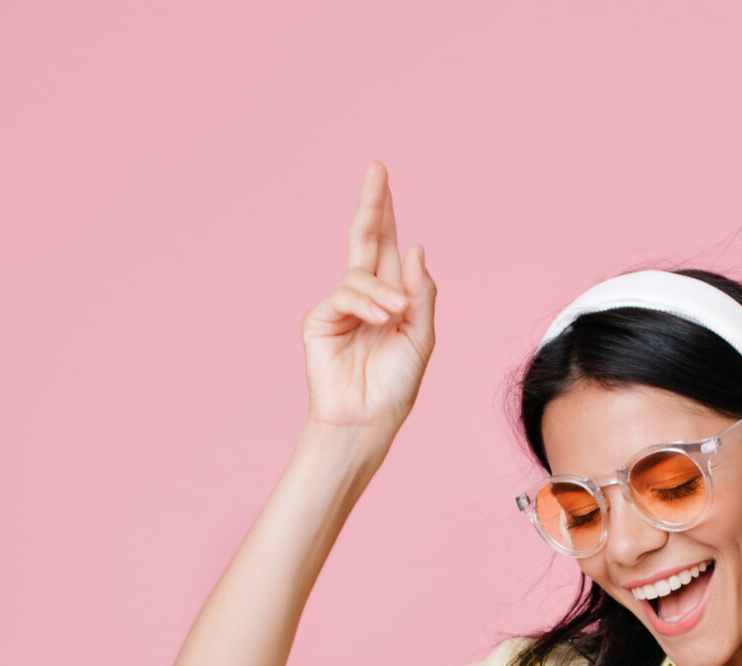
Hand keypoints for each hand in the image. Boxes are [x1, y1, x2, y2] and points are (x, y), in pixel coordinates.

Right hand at [303, 162, 435, 433]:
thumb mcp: (420, 337)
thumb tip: (414, 248)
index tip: (382, 177)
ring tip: (395, 315)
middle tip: (377, 169)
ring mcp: (340, 306)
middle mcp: (363, 295)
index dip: (385, 213)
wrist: (367, 420)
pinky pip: (345, 295)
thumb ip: (419, 294)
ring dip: (383, 291)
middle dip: (372, 205)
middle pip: (366, 239)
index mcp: (389, 296)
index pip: (386, 245)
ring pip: (361, 274)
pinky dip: (366, 303)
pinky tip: (381, 318)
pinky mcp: (321, 319)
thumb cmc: (395, 385)